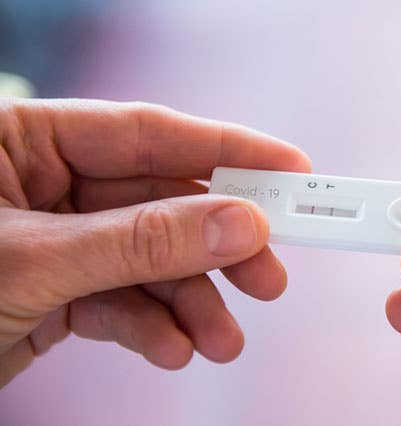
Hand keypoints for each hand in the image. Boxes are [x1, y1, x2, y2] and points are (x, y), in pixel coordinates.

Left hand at [0, 98, 310, 386]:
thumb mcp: (36, 260)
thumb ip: (140, 241)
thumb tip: (240, 224)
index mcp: (26, 141)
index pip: (147, 133)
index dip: (226, 150)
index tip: (291, 168)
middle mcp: (45, 183)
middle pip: (160, 204)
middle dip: (215, 248)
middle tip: (268, 275)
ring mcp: (56, 240)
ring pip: (148, 262)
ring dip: (190, 304)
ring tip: (220, 340)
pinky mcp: (56, 293)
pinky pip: (119, 303)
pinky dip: (151, 328)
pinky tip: (172, 349)